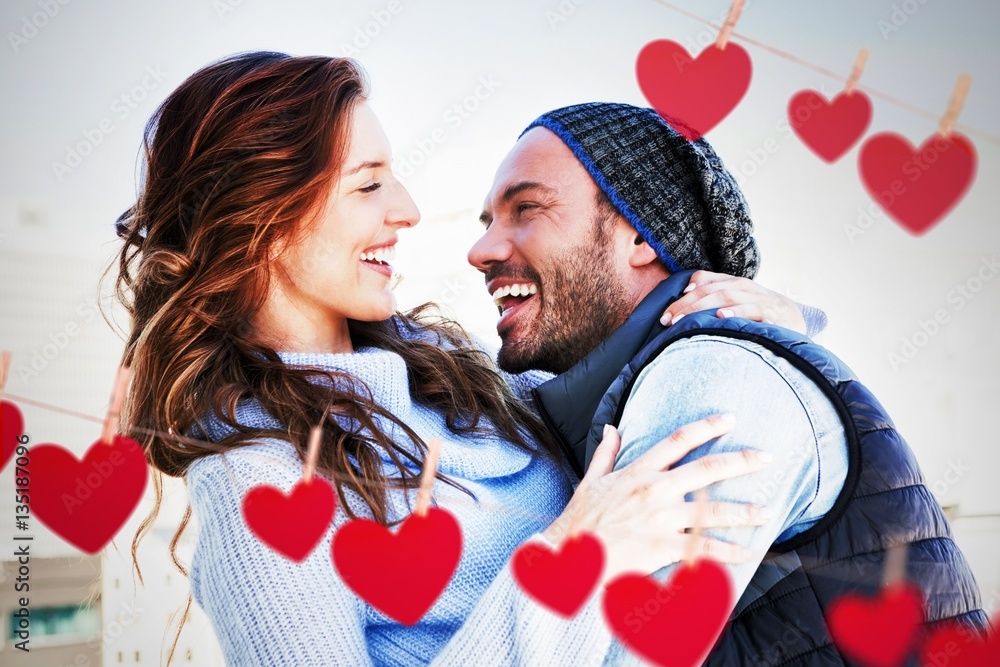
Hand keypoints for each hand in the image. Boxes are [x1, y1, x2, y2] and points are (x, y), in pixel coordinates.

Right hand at [543, 415, 771, 583]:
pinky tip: (746, 553)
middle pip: (707, 469)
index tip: (730, 419)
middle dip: (741, 462)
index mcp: (639, 471)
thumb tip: (611, 428)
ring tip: (767, 512)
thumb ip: (606, 453)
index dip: (706, 426)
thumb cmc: (581, 520)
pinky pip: (704, 549)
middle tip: (767, 458)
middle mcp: (655, 490)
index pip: (678, 440)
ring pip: (713, 512)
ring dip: (744, 512)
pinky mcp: (664, 547)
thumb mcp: (591, 481)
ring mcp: (661, 519)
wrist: (571, 557)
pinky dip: (728, 552)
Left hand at [661, 270, 806, 333]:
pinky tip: (723, 318)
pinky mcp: (774, 316)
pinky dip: (738, 314)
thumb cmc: (755, 308)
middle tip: (669, 321)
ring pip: (731, 298)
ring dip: (706, 309)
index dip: (683, 297)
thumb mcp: (734, 297)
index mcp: (733, 282)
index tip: (665, 313)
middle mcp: (745, 288)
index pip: (704, 283)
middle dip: (688, 306)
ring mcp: (760, 300)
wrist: (793, 317)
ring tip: (687, 320)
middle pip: (712, 292)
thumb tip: (686, 290)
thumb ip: (711, 291)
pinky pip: (755, 312)